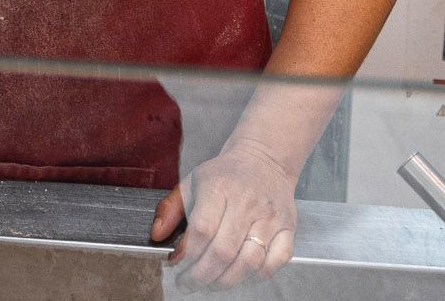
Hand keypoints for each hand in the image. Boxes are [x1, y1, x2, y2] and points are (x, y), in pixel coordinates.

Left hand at [153, 142, 298, 288]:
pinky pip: (276, 261)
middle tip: (188, 283)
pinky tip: (241, 275)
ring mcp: (270, 217)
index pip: (202, 230)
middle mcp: (247, 203)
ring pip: (250, 262)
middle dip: (202, 276)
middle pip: (224, 252)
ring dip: (227, 281)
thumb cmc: (225, 175)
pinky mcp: (288, 228)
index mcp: (219, 188)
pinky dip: (258, 275)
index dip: (186, 254)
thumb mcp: (191, 182)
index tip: (175, 264)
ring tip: (211, 283)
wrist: (264, 160)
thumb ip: (169, 209)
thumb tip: (156, 236)